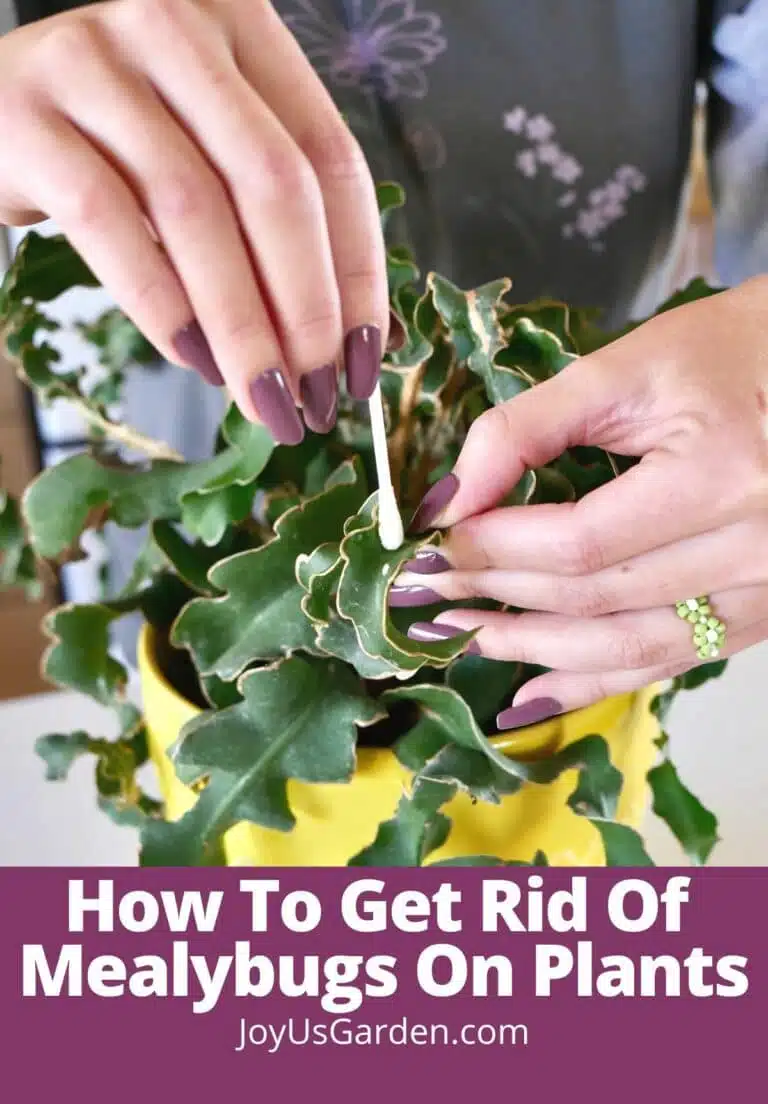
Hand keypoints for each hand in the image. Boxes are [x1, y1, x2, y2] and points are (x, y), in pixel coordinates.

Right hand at [0, 0, 387, 440]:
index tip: (367, 359)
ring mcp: (95, 62)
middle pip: (275, 185)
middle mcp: (175, 25)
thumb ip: (266, 215)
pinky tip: (193, 360)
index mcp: (241, 29)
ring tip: (262, 398)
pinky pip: (108, 223)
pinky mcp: (26, 117)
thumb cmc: (111, 148)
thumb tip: (345, 339)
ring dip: (242, 326)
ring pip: (197, 211)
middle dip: (307, 310)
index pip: (331, 157)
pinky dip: (160, 304)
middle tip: (317, 396)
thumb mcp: (203, 155)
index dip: (359, 271)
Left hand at [392, 278, 767, 727]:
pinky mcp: (758, 615)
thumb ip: (526, 428)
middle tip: (425, 590)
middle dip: (496, 594)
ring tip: (459, 636)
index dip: (494, 549)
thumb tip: (445, 500)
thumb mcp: (625, 368)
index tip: (430, 542)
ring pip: (626, 649)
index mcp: (721, 476)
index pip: (578, 543)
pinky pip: (665, 665)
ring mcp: (763, 593)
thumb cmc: (731, 353)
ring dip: (531, 650)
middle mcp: (752, 549)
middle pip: (593, 599)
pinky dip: (592, 681)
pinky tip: (531, 692)